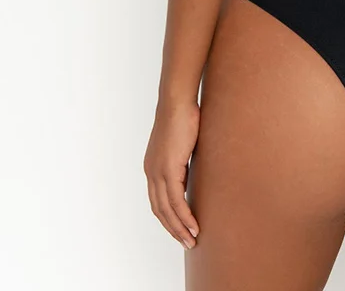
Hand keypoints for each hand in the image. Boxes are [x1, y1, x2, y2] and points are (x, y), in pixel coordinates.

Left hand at [143, 99, 200, 249]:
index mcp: (153, 167)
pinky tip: (193, 225)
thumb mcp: (183, 145)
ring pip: (166, 210)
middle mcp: (151, 173)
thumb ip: (184, 161)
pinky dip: (184, 216)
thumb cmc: (183, 116)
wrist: (177, 101)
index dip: (169, 218)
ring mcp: (158, 172)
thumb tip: (192, 172)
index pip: (158, 201)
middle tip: (187, 242)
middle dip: (173, 229)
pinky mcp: (168, 169)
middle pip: (160, 210)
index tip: (181, 229)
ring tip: (192, 240)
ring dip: (179, 228)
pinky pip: (175, 201)